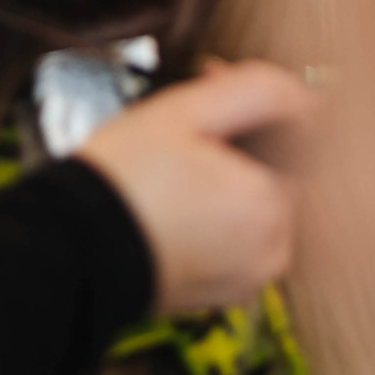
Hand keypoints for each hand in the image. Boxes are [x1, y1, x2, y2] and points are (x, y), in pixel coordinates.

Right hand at [76, 60, 317, 314]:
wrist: (73, 249)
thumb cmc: (123, 180)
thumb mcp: (184, 112)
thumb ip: (254, 90)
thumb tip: (301, 92)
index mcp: (271, 204)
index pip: (295, 137)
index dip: (260, 103)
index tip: (217, 82)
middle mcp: (272, 249)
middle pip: (275, 171)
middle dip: (240, 136)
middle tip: (187, 117)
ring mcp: (249, 276)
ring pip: (254, 204)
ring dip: (227, 175)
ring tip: (174, 157)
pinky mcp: (223, 291)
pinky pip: (236, 238)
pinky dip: (216, 212)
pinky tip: (174, 195)